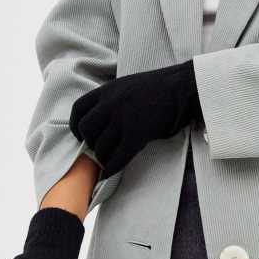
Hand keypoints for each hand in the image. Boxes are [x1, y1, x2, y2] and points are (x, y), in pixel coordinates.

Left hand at [69, 59, 201, 177]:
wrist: (182, 87)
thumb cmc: (159, 88)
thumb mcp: (127, 86)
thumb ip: (111, 100)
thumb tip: (101, 121)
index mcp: (107, 90)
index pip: (79, 109)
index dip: (76, 125)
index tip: (80, 135)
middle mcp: (111, 104)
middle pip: (86, 129)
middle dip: (90, 142)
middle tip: (98, 149)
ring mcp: (122, 119)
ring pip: (101, 146)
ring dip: (102, 157)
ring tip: (108, 160)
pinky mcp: (136, 134)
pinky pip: (117, 156)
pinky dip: (112, 167)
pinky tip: (110, 172)